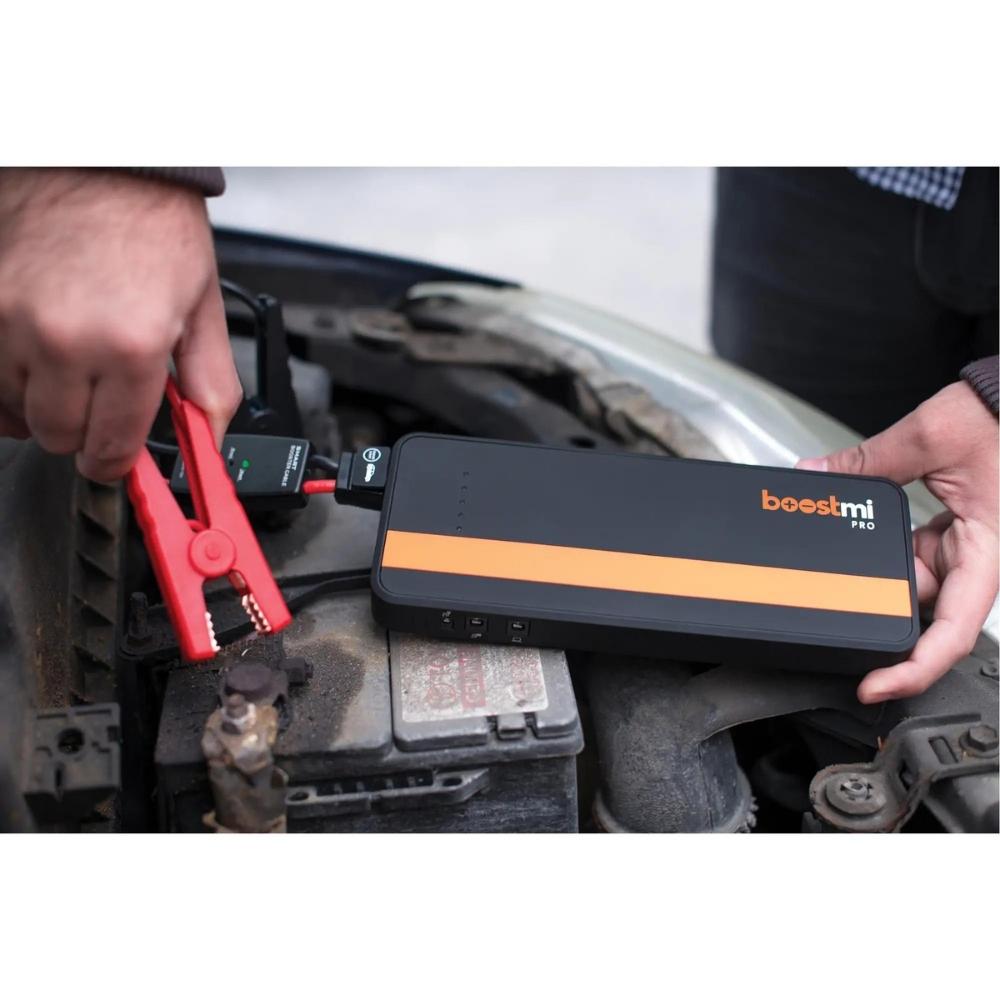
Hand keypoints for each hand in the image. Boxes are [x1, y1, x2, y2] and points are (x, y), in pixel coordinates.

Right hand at [0, 168, 241, 480]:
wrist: (99, 160)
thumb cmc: (151, 225)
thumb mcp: (202, 307)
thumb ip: (211, 383)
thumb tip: (211, 438)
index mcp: (131, 346)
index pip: (112, 448)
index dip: (118, 462)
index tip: (117, 458)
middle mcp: (66, 340)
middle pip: (60, 438)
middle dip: (84, 432)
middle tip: (102, 401)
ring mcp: (12, 322)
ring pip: (17, 413)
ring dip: (44, 404)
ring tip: (73, 366)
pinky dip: (9, 382)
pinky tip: (36, 362)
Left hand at [798, 380, 998, 702]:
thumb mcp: (930, 436)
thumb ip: (869, 459)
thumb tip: (816, 474)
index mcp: (990, 552)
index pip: (954, 631)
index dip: (914, 668)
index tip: (873, 685)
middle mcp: (980, 560)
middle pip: (927, 614)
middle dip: (882, 607)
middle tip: (838, 598)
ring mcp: (965, 550)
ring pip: (916, 587)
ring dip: (880, 577)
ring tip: (845, 563)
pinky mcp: (952, 536)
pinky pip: (915, 560)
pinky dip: (888, 557)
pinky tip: (862, 543)